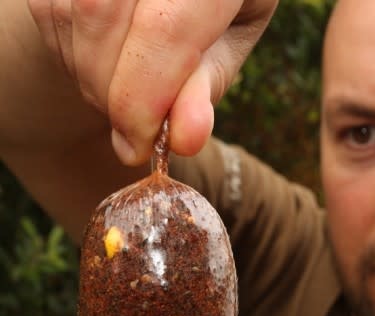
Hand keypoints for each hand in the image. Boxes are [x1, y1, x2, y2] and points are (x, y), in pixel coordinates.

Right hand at [27, 0, 277, 165]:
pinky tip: (104, 62)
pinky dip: (73, 54)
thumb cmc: (222, 6)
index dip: (145, 98)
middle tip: (134, 126)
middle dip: (111, 91)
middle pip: (102, 15)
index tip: (140, 148)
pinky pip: (48, 10)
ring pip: (66, 13)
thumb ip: (206, 84)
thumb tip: (184, 140)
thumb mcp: (232, 42)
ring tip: (127, 91)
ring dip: (89, 76)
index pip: (165, 29)